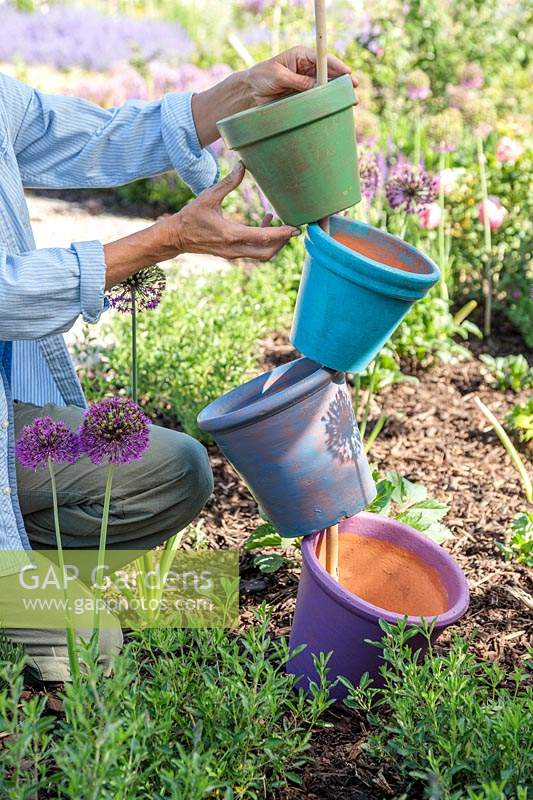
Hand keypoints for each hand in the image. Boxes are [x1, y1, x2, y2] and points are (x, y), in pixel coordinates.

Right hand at [164, 162, 298, 260]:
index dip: (281, 234)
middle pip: (267, 252)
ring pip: (262, 254)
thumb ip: (227, 182)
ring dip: (273, 242)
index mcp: (231, 235)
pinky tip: (265, 222)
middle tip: (292, 228)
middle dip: (282, 242)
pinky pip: (253, 251)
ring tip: (278, 222)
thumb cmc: (191, 216)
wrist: (176, 238)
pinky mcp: (232, 254)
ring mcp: (233, 254)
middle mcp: (234, 248)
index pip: (263, 237)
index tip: (295, 229)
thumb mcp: (208, 196)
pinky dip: (263, 241)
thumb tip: (242, 164)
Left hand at [191, 46, 356, 145]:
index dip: (337, 66)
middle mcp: (306, 67)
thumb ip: (298, 81)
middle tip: (354, 89)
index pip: (323, 59)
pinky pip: (318, 98)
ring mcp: (306, 81)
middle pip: (329, 73)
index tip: (348, 74)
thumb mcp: (279, 77)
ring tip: (349, 100)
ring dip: (336, 93)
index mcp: (301, 56)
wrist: (250, 92)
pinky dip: (326, 102)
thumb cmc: (261, 78)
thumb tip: (316, 86)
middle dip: (341, 80)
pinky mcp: (303, 95)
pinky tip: (335, 107)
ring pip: (326, 86)